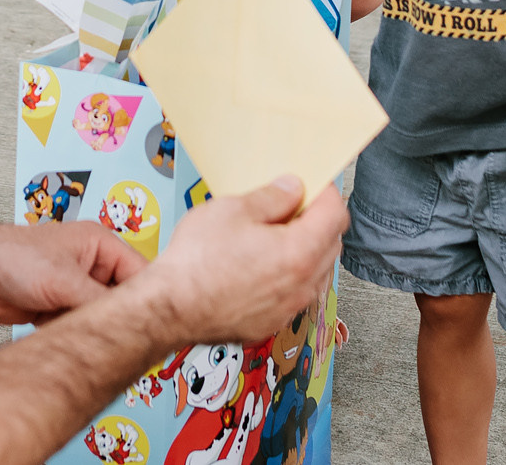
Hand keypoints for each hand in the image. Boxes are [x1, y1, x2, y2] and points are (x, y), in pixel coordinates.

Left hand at [0, 221, 145, 325]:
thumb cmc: (10, 256)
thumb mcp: (65, 281)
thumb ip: (100, 303)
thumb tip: (127, 324)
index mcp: (100, 244)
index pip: (139, 273)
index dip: (147, 300)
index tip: (156, 326)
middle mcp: (90, 265)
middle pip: (120, 299)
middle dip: (117, 319)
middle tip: (124, 340)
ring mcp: (73, 288)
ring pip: (99, 318)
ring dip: (93, 329)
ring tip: (88, 337)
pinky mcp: (57, 309)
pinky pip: (79, 327)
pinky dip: (75, 336)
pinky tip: (68, 339)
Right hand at [142, 177, 345, 344]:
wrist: (170, 308)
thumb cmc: (196, 263)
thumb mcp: (233, 210)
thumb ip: (271, 198)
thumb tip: (290, 190)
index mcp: (299, 253)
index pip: (335, 214)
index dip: (325, 192)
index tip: (313, 184)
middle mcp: (302, 285)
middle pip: (331, 243)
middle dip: (318, 220)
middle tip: (292, 204)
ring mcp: (288, 308)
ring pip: (315, 272)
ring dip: (306, 250)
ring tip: (273, 234)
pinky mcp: (271, 322)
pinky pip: (294, 294)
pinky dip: (289, 275)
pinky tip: (261, 264)